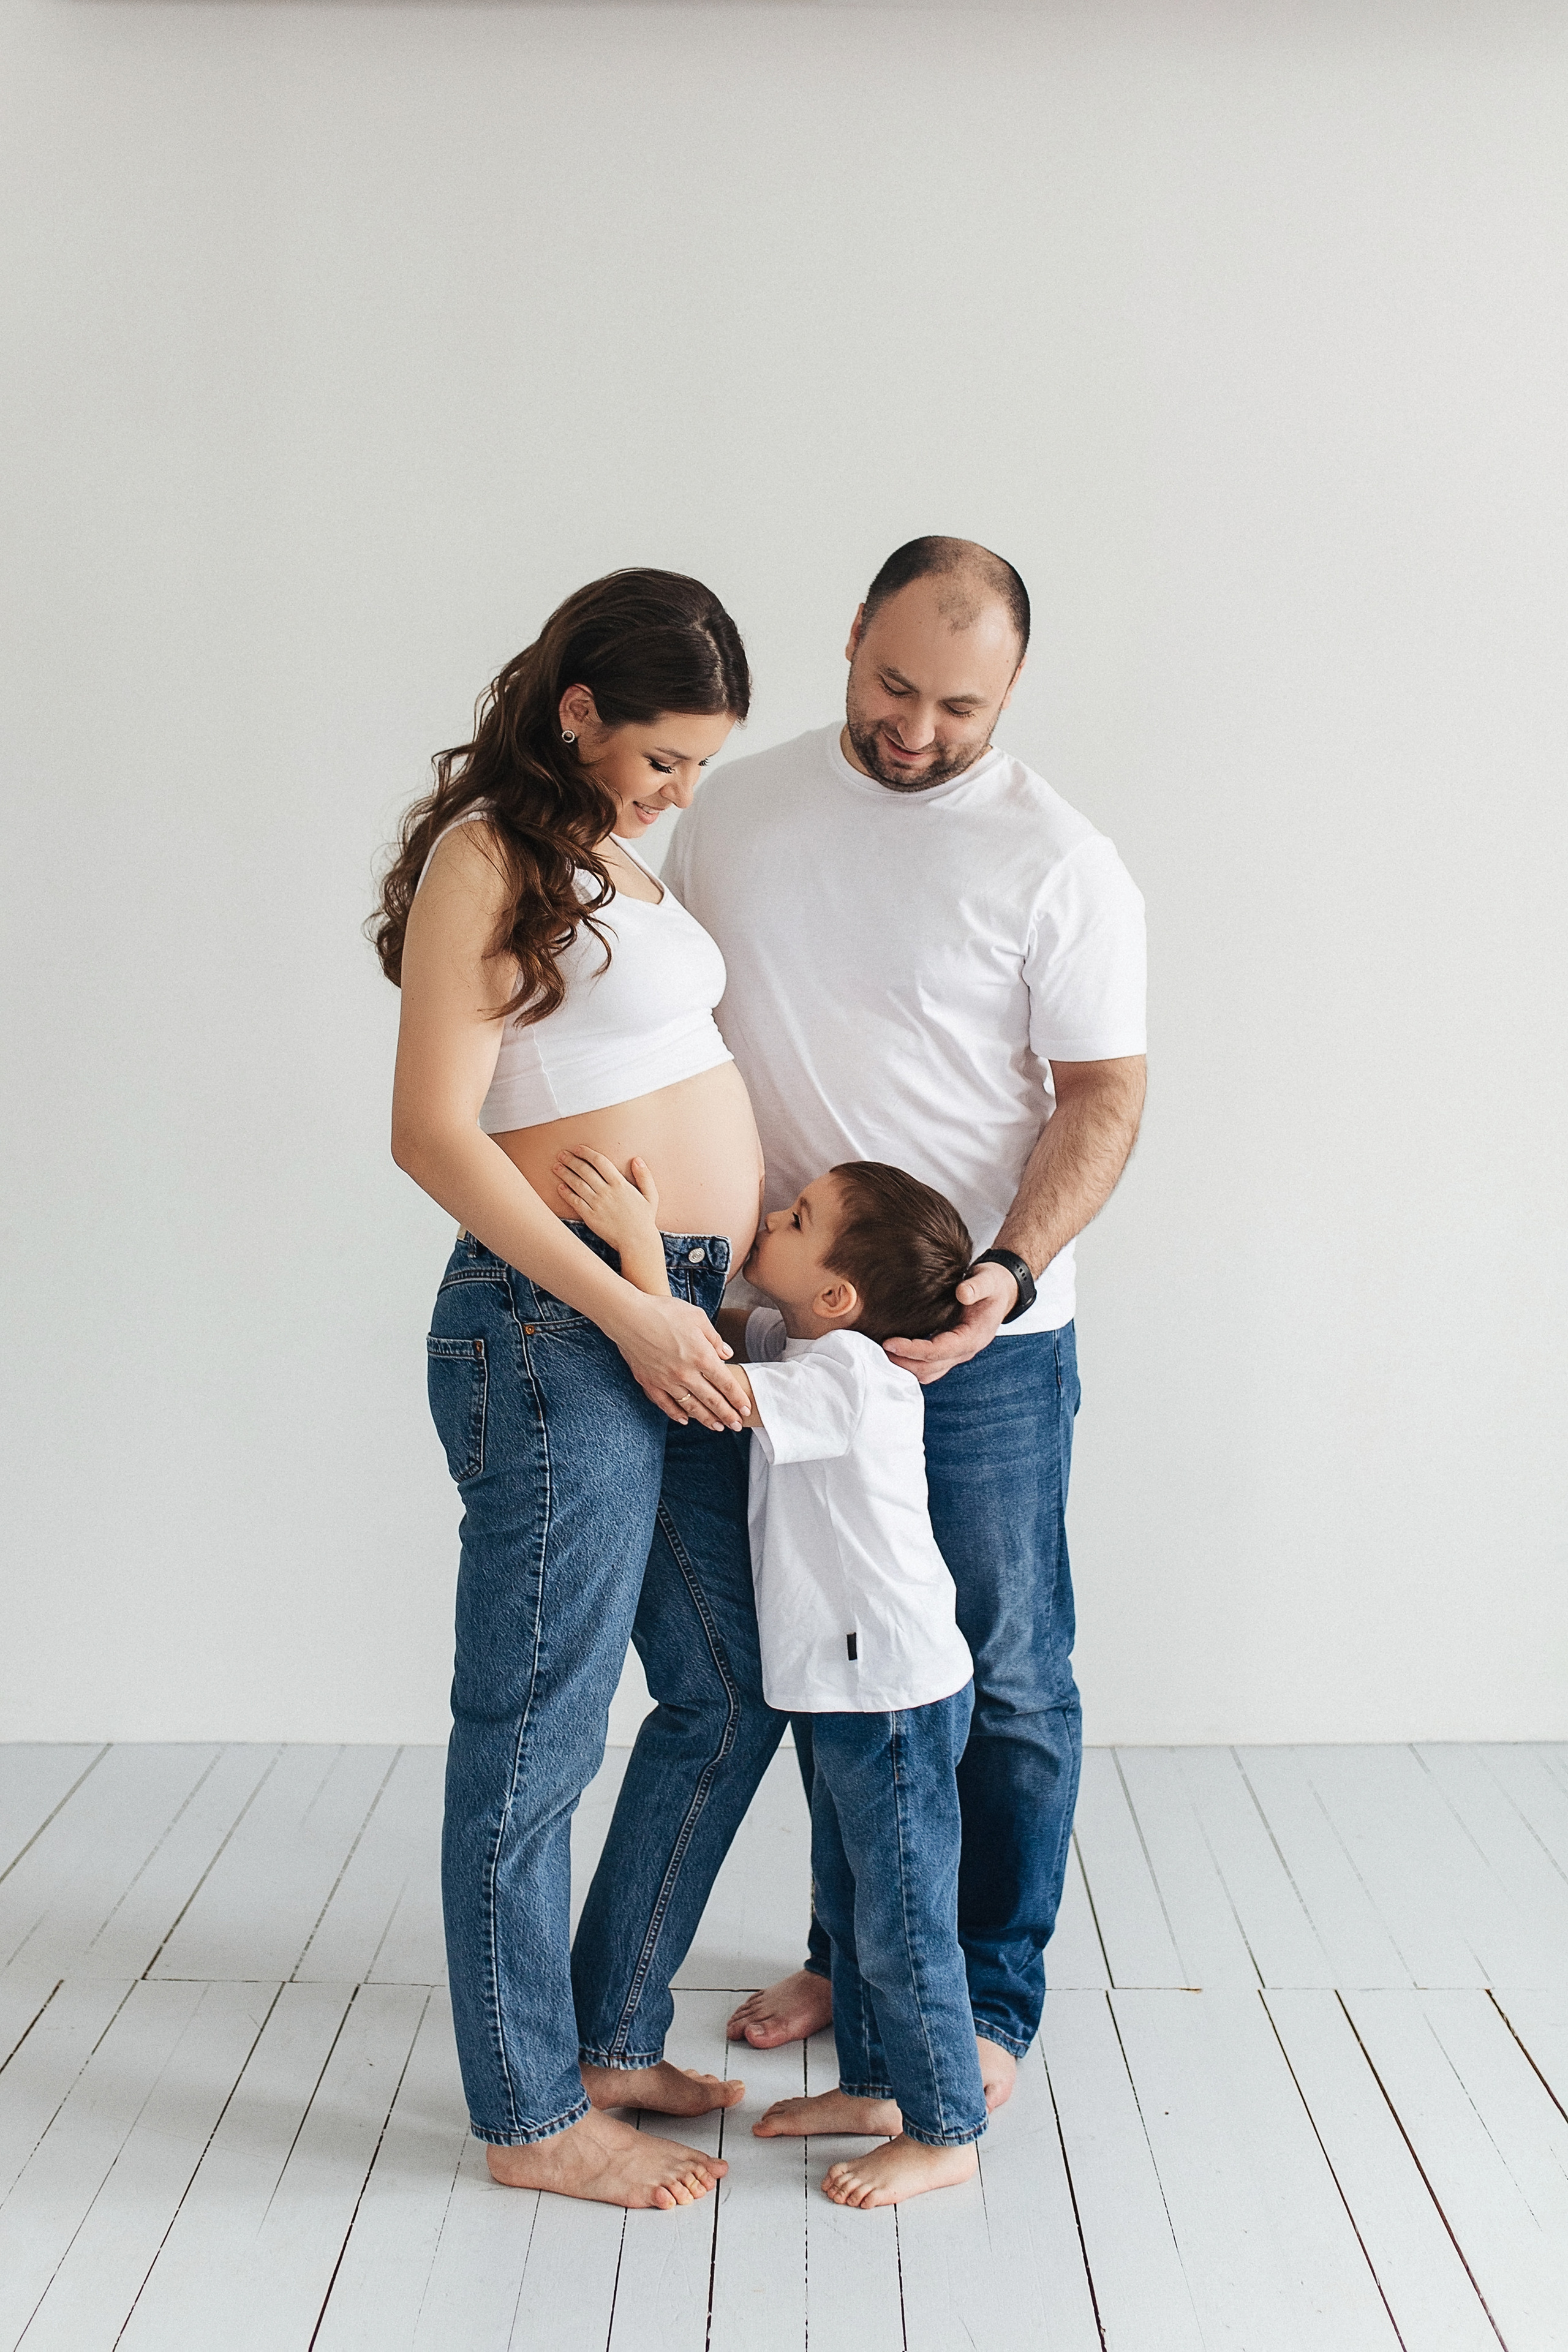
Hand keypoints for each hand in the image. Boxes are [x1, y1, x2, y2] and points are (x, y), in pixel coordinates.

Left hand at [554, 1147, 659, 1250]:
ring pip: (577, 1184)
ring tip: (556, 1167)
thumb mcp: (651, 1196)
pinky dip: (566, 1193)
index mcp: (620, 1184)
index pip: (600, 1162)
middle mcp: (607, 1192)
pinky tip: (560, 1187)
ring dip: (565, 1174)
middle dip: (571, 1160)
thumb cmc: (644, 1219)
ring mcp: (597, 1205)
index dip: (586, 1153)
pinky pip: (575, 1202)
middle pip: (584, 1170)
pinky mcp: (590, 1217)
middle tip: (561, 1154)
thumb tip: (637, 1159)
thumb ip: (644, 1176)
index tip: (577, 1148)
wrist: (637, 1242)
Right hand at [612, 1293, 752, 1430]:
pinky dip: (676, 1414)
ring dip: (706, 1419)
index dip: (737, 1399)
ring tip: (717, 1427)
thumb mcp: (697, 1317)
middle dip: (727, 1415)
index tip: (746, 1409)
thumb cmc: (664, 1311)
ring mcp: (666, 1380)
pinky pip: (665, 1404)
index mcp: (701, 1356)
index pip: (725, 1383)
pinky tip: (685, 1420)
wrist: (628, 1315)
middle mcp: (686, 1373)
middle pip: (711, 1400)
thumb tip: (727, 1354)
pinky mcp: (649, 1382)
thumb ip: (714, 1338)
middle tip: (737, 1426)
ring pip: (691, 1406)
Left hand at [883, 1260, 1017, 1385]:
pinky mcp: (949, 1350)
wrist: (1002, 1291)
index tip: (889, 1342)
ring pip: (928, 1372)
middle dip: (903, 1362)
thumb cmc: (993, 1285)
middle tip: (877, 1350)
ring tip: (881, 1352)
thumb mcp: (988, 1280)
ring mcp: (956, 1353)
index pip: (938, 1351)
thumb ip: (977, 1286)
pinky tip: (894, 1349)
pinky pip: (928, 1364)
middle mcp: (964, 1351)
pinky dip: (910, 1361)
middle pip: (929, 1369)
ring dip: (905, 1366)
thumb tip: (962, 1293)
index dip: (912, 1350)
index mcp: (972, 1338)